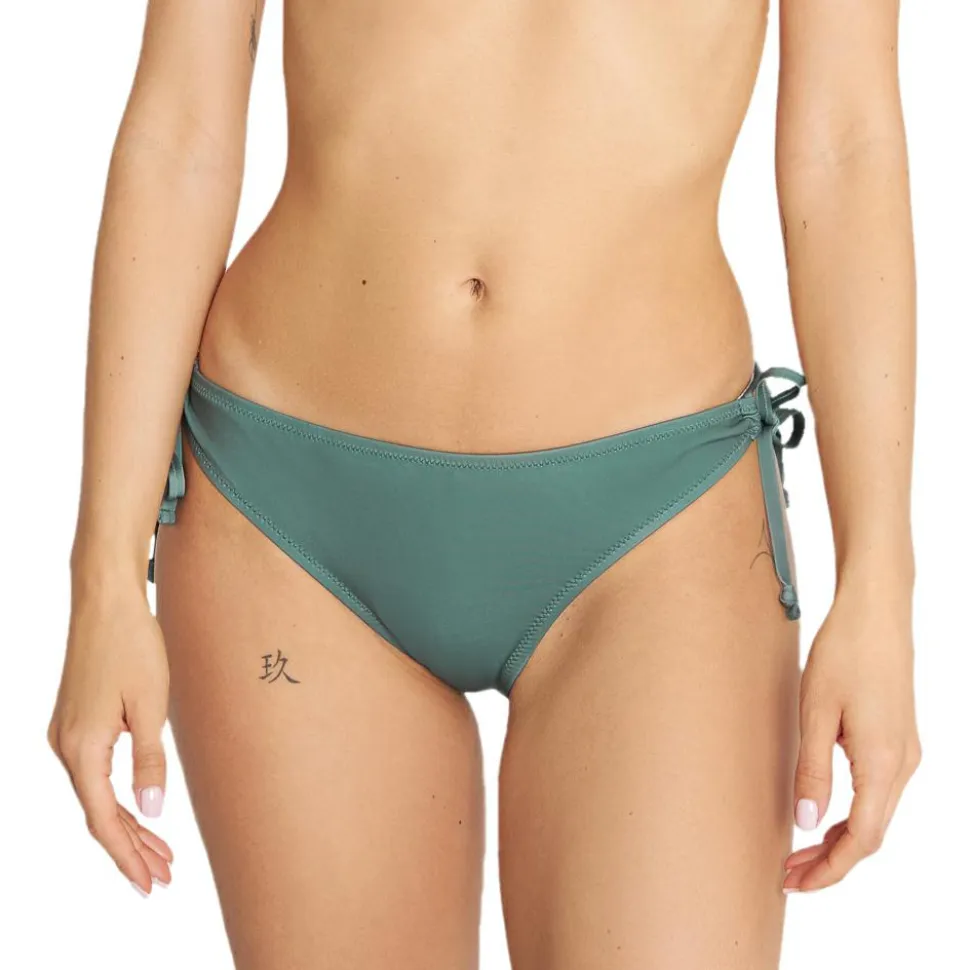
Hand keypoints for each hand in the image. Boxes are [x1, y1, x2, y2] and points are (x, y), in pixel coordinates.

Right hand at [48, 575, 172, 894]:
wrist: (106, 601)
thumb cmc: (133, 646)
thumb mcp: (151, 705)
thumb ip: (150, 761)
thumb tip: (152, 812)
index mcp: (82, 749)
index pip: (105, 820)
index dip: (128, 855)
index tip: (150, 882)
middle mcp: (65, 747)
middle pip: (98, 814)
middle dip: (131, 848)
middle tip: (163, 875)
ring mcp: (66, 734)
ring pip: (96, 795)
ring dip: (127, 824)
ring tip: (159, 852)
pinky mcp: (76, 722)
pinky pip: (94, 774)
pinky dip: (118, 797)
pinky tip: (140, 809)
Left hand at [782, 584, 920, 892]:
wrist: (877, 611)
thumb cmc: (844, 653)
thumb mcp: (816, 711)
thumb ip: (813, 770)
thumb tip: (807, 823)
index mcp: (884, 764)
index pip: (861, 840)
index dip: (828, 870)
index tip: (793, 882)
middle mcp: (903, 765)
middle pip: (871, 835)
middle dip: (830, 861)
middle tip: (787, 873)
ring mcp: (905, 752)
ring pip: (876, 816)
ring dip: (840, 839)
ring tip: (798, 850)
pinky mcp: (899, 739)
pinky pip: (878, 793)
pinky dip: (852, 814)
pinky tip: (824, 812)